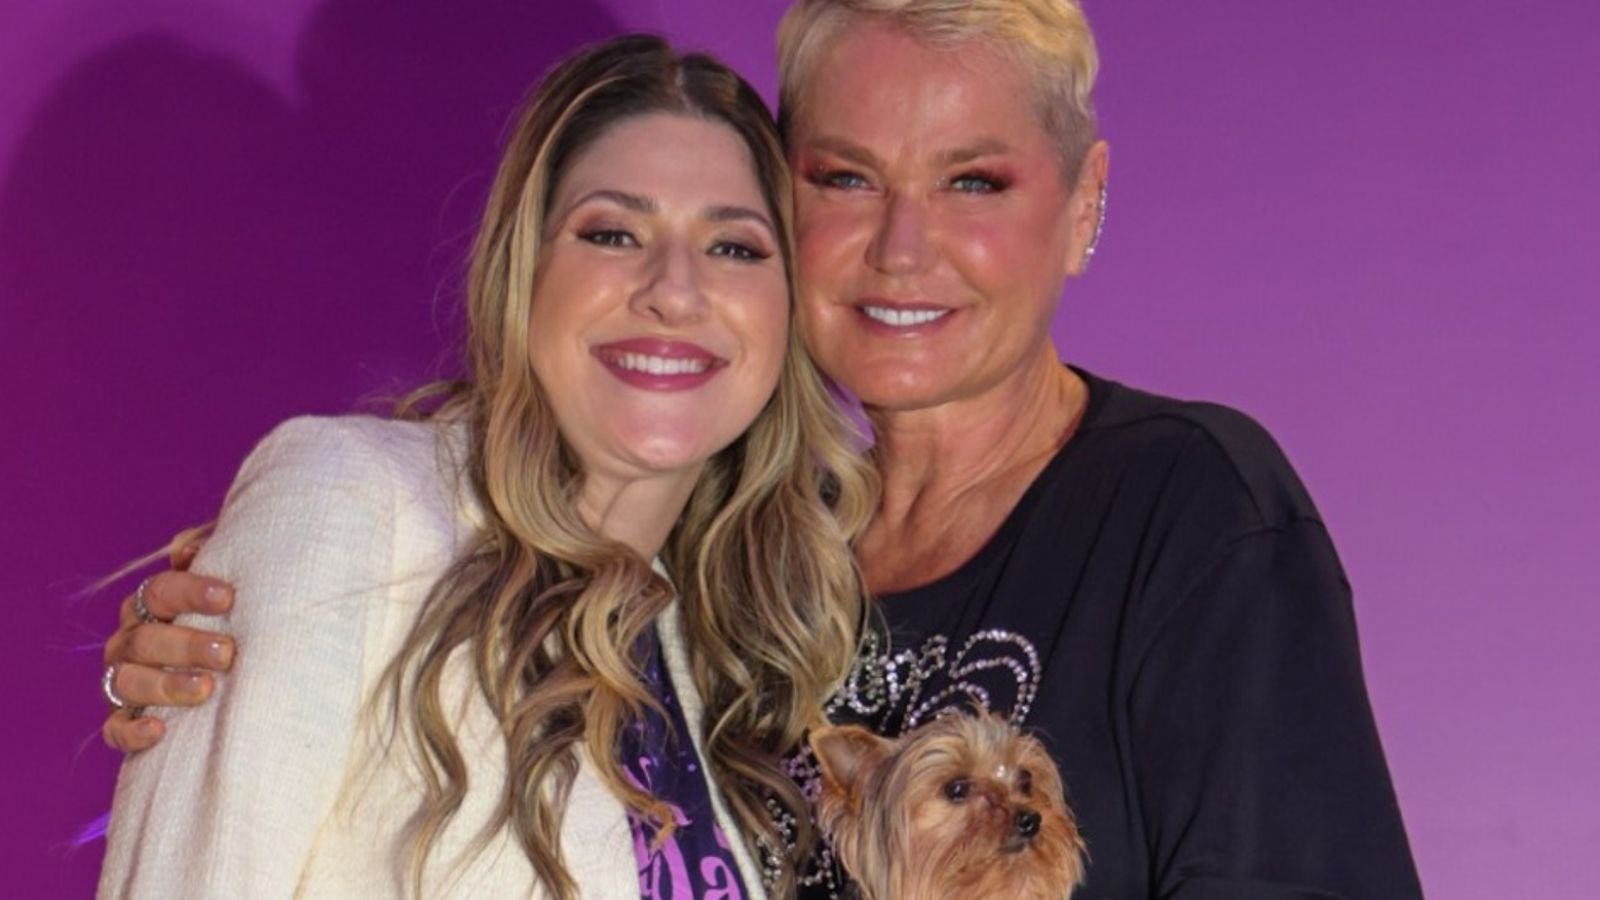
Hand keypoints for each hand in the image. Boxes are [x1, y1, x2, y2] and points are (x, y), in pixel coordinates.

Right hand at [103, 535, 236, 751]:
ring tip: (207, 688)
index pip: (159, 591)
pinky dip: (133, 730)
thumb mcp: (220, 591)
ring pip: (128, 681)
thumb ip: (208, 560)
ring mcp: (122, 682)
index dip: (190, 592)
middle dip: (187, 644)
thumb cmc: (222, 625)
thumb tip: (190, 546)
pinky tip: (159, 729)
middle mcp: (129, 642)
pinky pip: (116, 729)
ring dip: (166, 684)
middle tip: (228, 652)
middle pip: (145, 638)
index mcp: (147, 607)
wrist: (221, 682)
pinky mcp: (123, 722)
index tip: (227, 598)